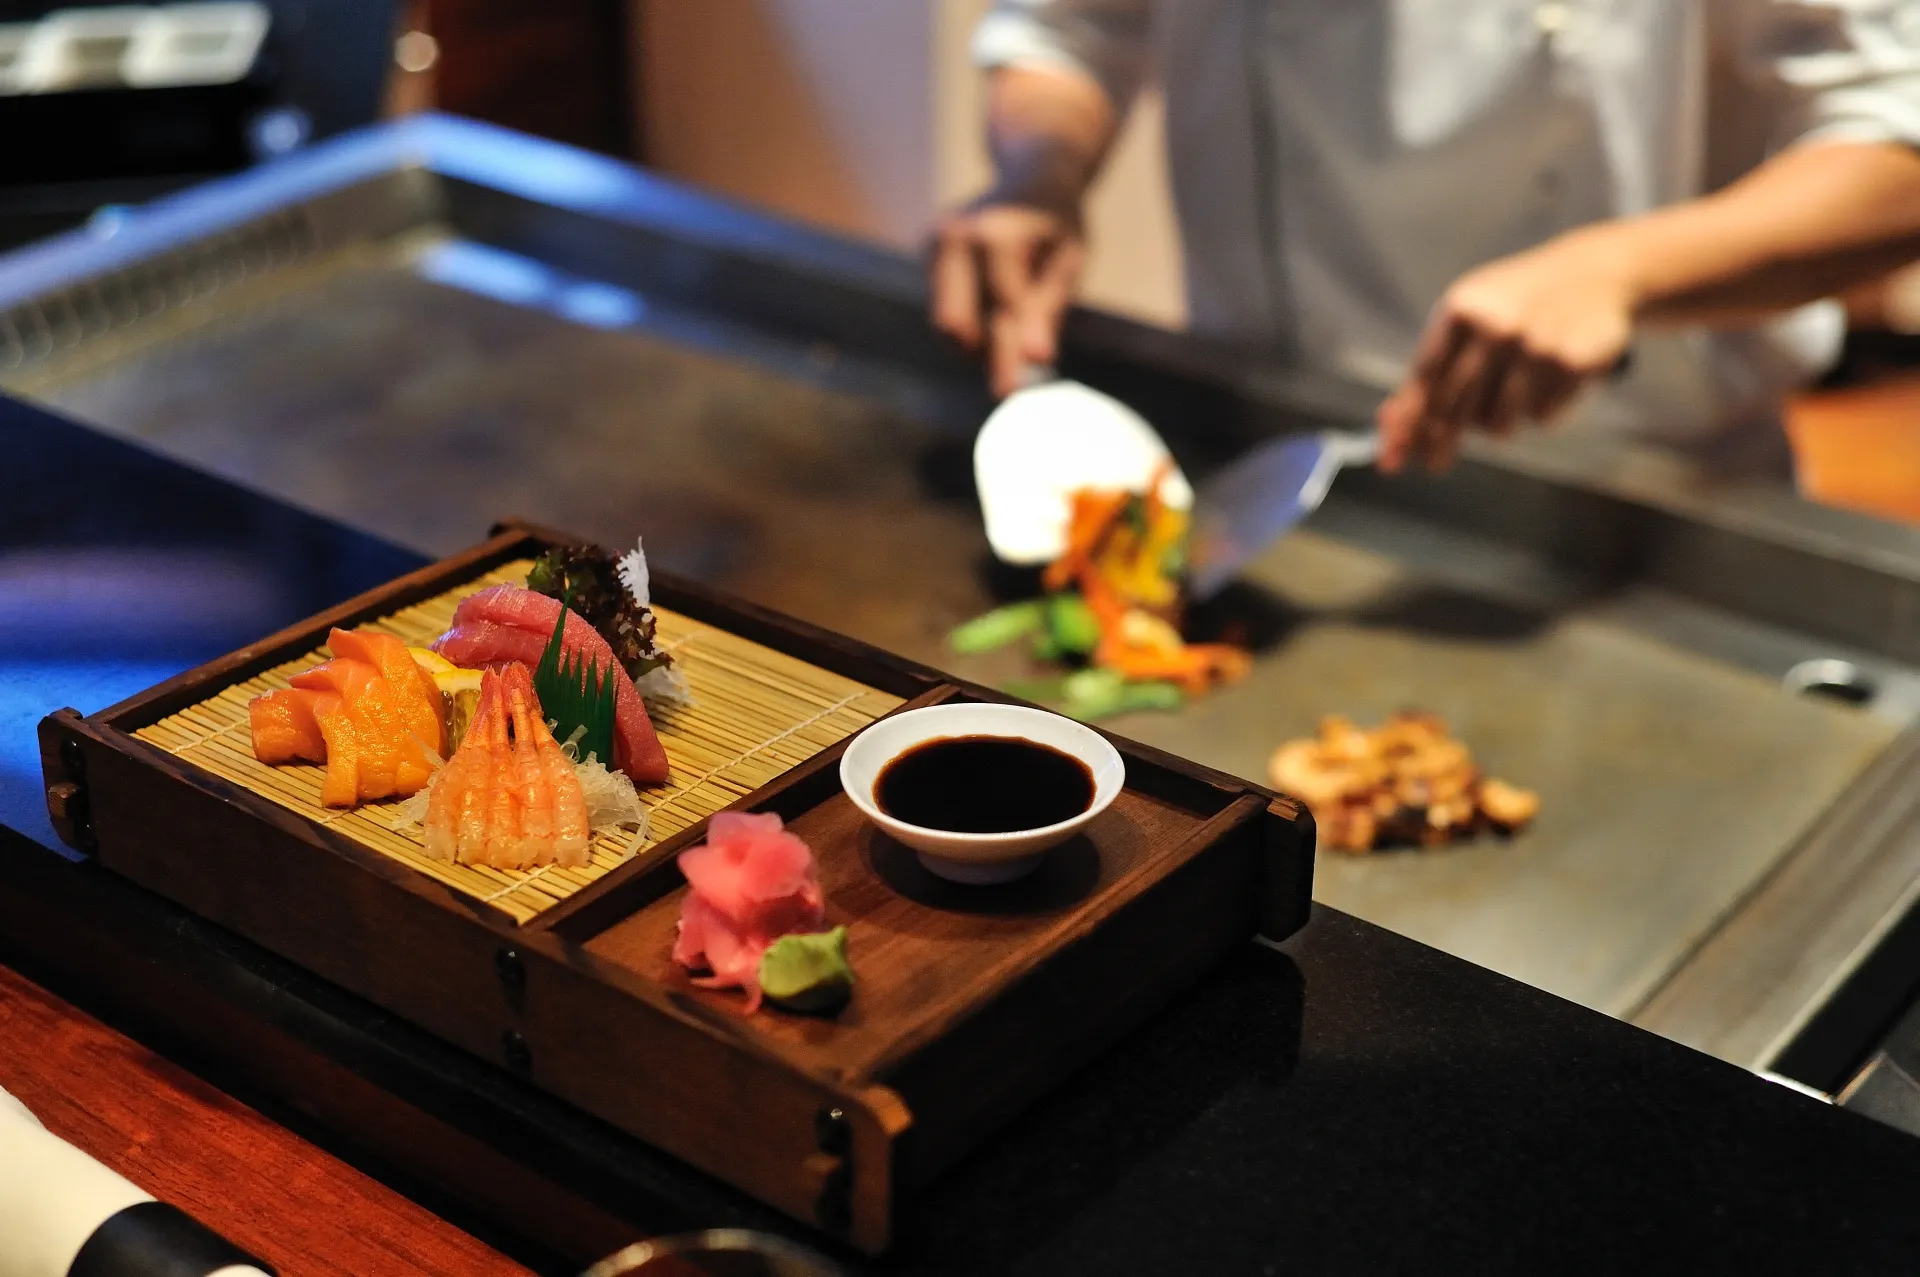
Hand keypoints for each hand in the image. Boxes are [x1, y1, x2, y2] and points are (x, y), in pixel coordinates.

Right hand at [930, 198, 1085, 398]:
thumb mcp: (1068, 262)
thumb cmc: (1058, 224)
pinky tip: (993, 310)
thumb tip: (1036, 359)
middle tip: (1010, 387)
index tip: (1021, 387)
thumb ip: (1048, 310)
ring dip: (977, 344)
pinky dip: (971, 324)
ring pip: (947, 323)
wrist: (1031, 176)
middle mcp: (956, 235)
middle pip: (957, 321)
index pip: (1002, 303)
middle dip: (985, 355)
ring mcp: (935, 243)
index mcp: (998, 232)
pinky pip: (945, 309)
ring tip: (1012, 339)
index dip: (1012, 346)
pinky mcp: (926, 252)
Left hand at [1378, 232, 1638, 472]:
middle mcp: (1495, 327)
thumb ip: (1430, 369)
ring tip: (1512, 389)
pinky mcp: (1571, 363)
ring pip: (1496, 424)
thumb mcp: (1468, 318)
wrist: (1595, 272)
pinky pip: (1540, 418)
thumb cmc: (1514, 303)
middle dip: (1441, 441)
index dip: (1407, 426)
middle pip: (1452, 410)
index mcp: (1461, 310)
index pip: (1424, 382)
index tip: (1392, 460)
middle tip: (1433, 462)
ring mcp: (1535, 346)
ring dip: (1498, 422)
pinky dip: (1541, 409)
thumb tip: (1389, 426)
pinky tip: (1550, 379)